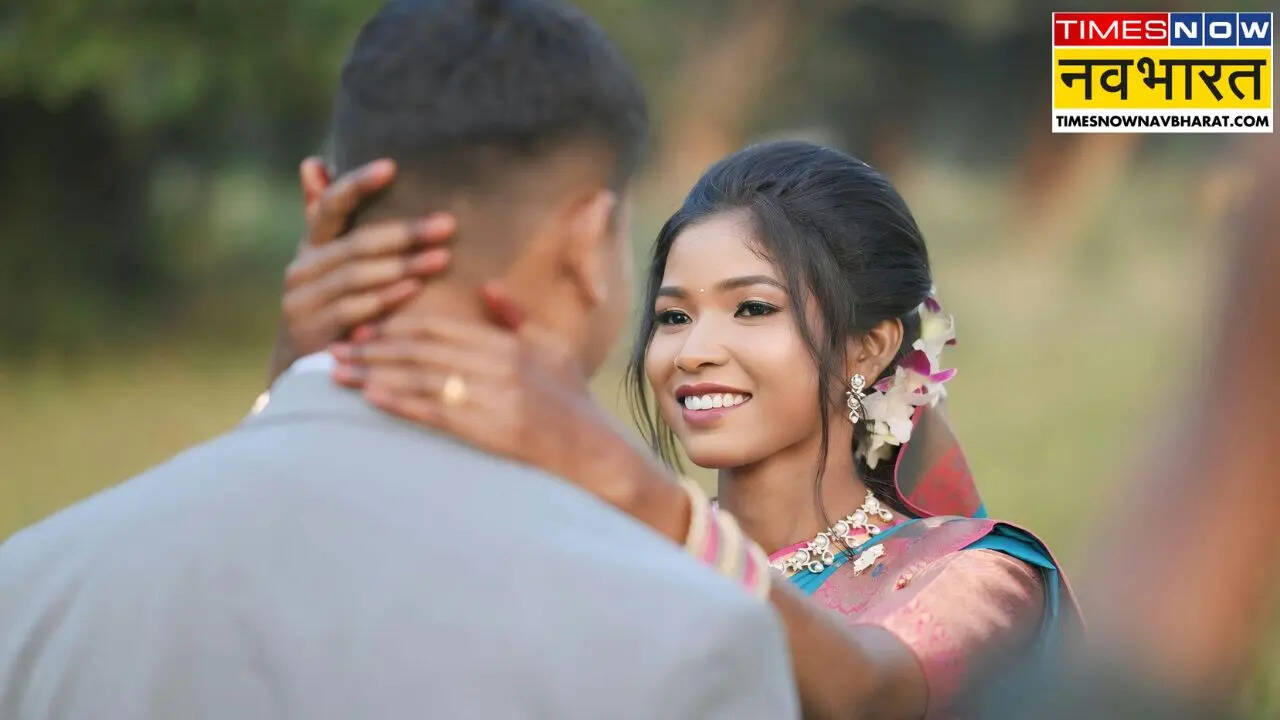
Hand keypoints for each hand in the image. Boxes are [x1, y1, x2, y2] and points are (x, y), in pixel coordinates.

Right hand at [267, 157, 457, 382]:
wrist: (304, 372)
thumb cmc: (331, 307)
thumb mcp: (329, 263)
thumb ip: (325, 217)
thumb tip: (313, 162)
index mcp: (311, 246)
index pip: (330, 204)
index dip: (357, 184)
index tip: (391, 166)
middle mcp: (302, 268)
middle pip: (357, 242)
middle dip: (405, 232)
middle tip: (447, 224)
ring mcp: (303, 300)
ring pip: (358, 275)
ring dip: (403, 265)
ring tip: (443, 257)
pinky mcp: (312, 331)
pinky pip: (354, 309)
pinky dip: (386, 298)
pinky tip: (416, 289)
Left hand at [330, 283, 690, 540]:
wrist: (596, 453)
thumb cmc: (572, 401)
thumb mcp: (552, 349)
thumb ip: (516, 319)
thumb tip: (488, 288)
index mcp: (508, 345)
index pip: (440, 328)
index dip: (396, 325)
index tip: (361, 326)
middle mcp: (498, 367)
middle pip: (421, 351)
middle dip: (373, 349)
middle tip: (334, 349)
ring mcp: (494, 400)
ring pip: (421, 379)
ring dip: (374, 375)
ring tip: (338, 374)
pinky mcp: (490, 431)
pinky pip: (436, 413)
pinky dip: (400, 403)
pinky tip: (370, 397)